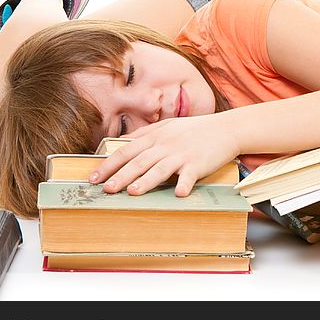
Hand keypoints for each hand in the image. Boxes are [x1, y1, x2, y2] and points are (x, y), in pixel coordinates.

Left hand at [88, 115, 239, 196]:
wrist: (225, 129)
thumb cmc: (194, 130)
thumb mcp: (166, 126)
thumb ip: (144, 135)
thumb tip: (122, 142)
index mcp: (155, 137)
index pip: (126, 150)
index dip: (108, 164)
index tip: (94, 177)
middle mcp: (165, 145)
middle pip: (139, 161)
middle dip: (121, 175)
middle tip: (106, 189)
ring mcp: (182, 154)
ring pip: (160, 168)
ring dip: (146, 180)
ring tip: (133, 192)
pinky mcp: (198, 163)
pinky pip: (190, 176)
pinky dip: (185, 184)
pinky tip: (179, 193)